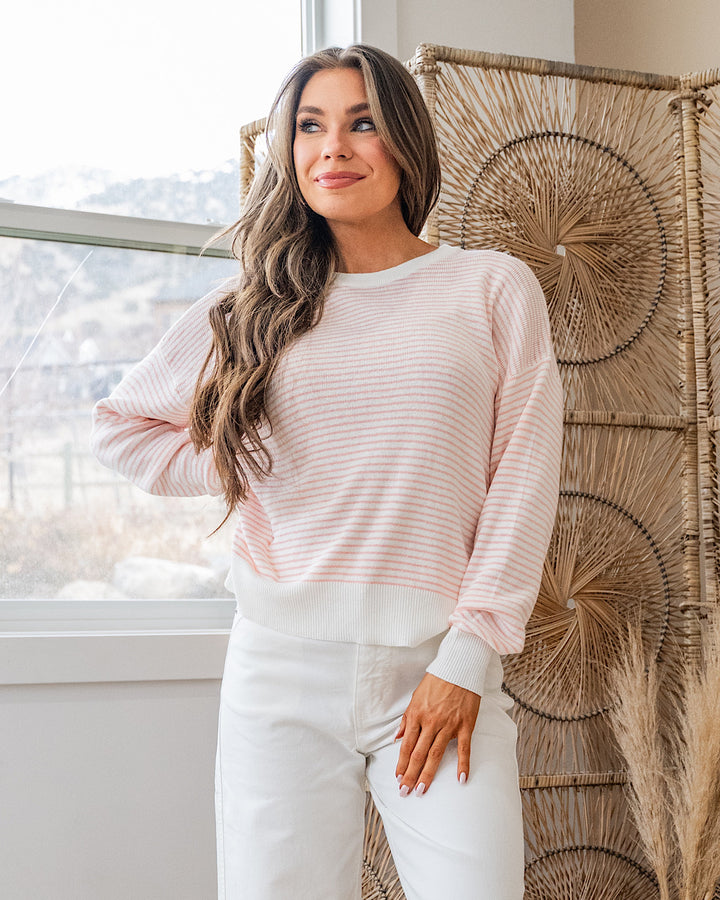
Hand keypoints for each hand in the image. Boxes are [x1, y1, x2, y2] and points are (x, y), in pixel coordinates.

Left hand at [395, 672, 480, 795]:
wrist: (458, 668)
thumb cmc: (436, 681)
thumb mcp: (416, 697)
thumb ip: (407, 719)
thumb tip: (397, 738)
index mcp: (417, 715)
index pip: (406, 745)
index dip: (401, 763)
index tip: (398, 778)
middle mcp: (431, 722)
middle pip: (418, 754)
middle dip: (410, 775)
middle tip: (405, 792)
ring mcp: (449, 725)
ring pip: (436, 754)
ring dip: (428, 774)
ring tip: (422, 790)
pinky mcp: (465, 725)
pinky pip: (464, 749)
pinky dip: (463, 765)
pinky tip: (461, 780)